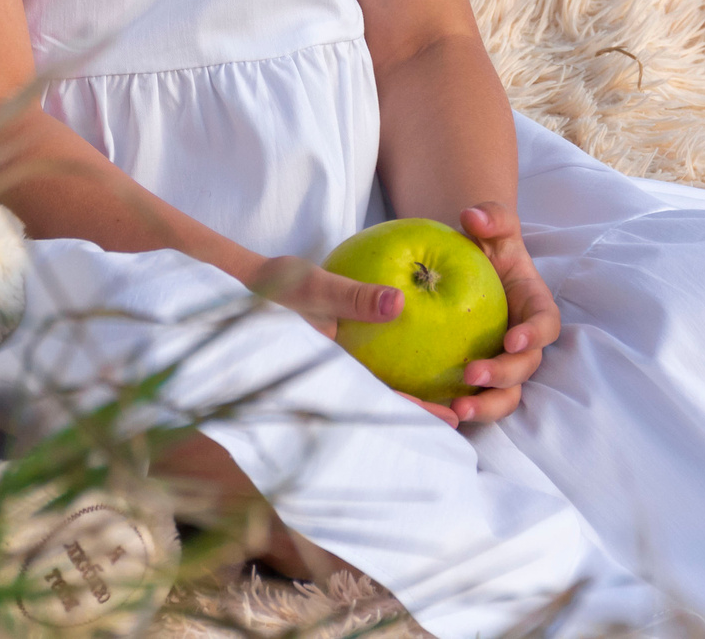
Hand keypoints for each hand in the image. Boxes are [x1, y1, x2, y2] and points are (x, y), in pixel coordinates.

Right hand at [247, 255, 469, 426]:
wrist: (243, 285)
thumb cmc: (276, 287)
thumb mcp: (316, 288)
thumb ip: (355, 297)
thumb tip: (399, 302)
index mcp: (331, 372)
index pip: (381, 399)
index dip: (416, 411)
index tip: (450, 419)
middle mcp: (334, 378)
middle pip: (384, 401)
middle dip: (420, 411)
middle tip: (461, 416)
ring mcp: (332, 369)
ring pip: (377, 387)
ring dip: (408, 393)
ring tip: (447, 396)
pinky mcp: (331, 353)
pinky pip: (366, 366)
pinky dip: (390, 368)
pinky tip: (414, 357)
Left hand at [445, 202, 560, 424]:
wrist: (467, 264)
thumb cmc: (485, 245)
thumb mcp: (492, 226)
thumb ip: (491, 217)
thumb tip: (473, 216)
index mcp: (534, 308)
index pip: (546, 325)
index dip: (534, 336)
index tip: (512, 340)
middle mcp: (523, 342)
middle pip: (525, 369)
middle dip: (503, 377)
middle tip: (472, 375)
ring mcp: (502, 363)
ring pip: (506, 396)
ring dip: (486, 407)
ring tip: (457, 411)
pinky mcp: (478, 379)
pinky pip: (475, 400)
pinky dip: (460, 410)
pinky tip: (434, 412)